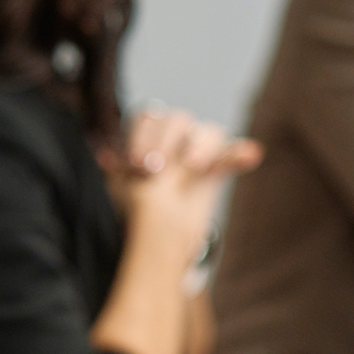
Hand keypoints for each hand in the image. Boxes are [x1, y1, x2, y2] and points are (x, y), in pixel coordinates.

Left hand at [110, 107, 262, 251]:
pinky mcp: (220, 168)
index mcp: (148, 135)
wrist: (161, 236)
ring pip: (208, 132)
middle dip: (166, 140)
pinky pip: (235, 154)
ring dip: (201, 144)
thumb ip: (115, 171)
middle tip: (155, 170)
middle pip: (178, 119)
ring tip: (193, 165)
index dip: (141, 137)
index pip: (147, 117)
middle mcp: (175, 136)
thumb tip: (101, 156)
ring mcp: (199, 151)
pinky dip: (242, 153)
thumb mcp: (122, 190)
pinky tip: (252, 154)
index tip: (136, 165)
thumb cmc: (138, 207)